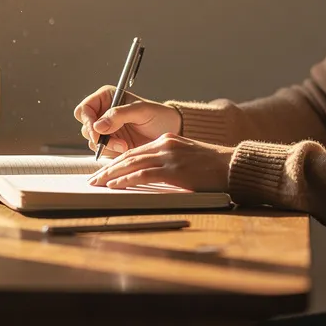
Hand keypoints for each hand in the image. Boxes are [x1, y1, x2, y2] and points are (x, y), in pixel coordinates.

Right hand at [74, 85, 180, 157]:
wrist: (170, 132)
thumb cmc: (159, 116)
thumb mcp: (142, 110)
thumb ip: (119, 114)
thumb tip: (98, 125)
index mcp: (107, 98)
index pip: (85, 108)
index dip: (88, 121)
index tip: (98, 133)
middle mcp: (103, 113)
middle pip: (85, 126)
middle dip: (98, 136)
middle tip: (114, 142)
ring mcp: (107, 130)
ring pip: (92, 141)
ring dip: (107, 146)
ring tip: (125, 145)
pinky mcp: (111, 144)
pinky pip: (101, 151)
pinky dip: (111, 152)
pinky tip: (125, 148)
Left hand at [87, 133, 234, 192]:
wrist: (232, 166)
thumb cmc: (212, 166)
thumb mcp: (187, 157)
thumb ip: (168, 160)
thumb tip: (152, 173)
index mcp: (166, 140)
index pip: (135, 150)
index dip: (117, 161)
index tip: (105, 171)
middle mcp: (164, 144)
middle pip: (129, 155)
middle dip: (108, 168)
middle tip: (94, 178)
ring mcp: (168, 156)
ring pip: (131, 163)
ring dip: (111, 174)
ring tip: (98, 182)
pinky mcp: (173, 170)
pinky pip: (142, 174)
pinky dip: (126, 180)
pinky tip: (115, 185)